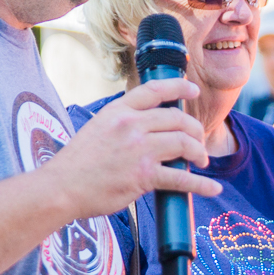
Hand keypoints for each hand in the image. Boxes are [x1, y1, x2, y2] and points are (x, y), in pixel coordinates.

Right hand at [45, 78, 215, 221]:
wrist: (61, 187)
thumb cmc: (77, 163)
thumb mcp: (97, 128)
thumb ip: (122, 123)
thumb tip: (147, 127)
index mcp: (118, 111)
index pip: (155, 90)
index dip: (179, 86)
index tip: (193, 88)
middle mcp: (131, 125)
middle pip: (178, 119)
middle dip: (195, 130)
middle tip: (198, 141)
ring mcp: (139, 150)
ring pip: (184, 143)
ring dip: (199, 152)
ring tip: (201, 161)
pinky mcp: (144, 176)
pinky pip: (182, 178)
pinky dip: (201, 184)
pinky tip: (212, 188)